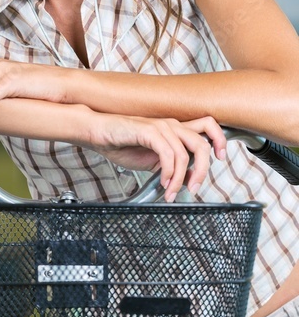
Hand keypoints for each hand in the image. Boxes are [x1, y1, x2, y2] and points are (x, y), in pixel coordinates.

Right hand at [85, 113, 225, 201]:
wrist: (97, 133)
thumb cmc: (120, 144)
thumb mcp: (151, 159)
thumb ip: (170, 165)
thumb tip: (185, 178)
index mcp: (174, 129)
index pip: (208, 126)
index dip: (220, 140)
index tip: (219, 158)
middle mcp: (171, 125)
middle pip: (202, 143)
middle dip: (203, 170)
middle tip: (194, 187)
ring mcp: (160, 127)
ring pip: (186, 152)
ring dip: (181, 177)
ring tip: (172, 190)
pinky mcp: (148, 131)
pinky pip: (168, 154)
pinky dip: (169, 172)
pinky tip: (162, 180)